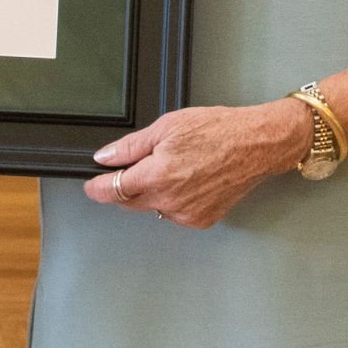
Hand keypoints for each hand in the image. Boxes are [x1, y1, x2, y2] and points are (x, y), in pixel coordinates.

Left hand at [83, 100, 308, 228]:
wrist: (256, 145)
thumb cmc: (218, 130)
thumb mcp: (166, 127)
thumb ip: (131, 147)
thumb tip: (105, 157)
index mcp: (157, 176)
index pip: (113, 190)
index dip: (97, 188)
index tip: (91, 185)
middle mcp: (170, 201)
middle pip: (130, 202)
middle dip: (125, 187)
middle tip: (134, 166)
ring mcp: (186, 214)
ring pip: (153, 207)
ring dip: (152, 193)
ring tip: (174, 167)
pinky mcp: (201, 220)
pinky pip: (174, 213)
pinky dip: (173, 199)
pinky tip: (188, 180)